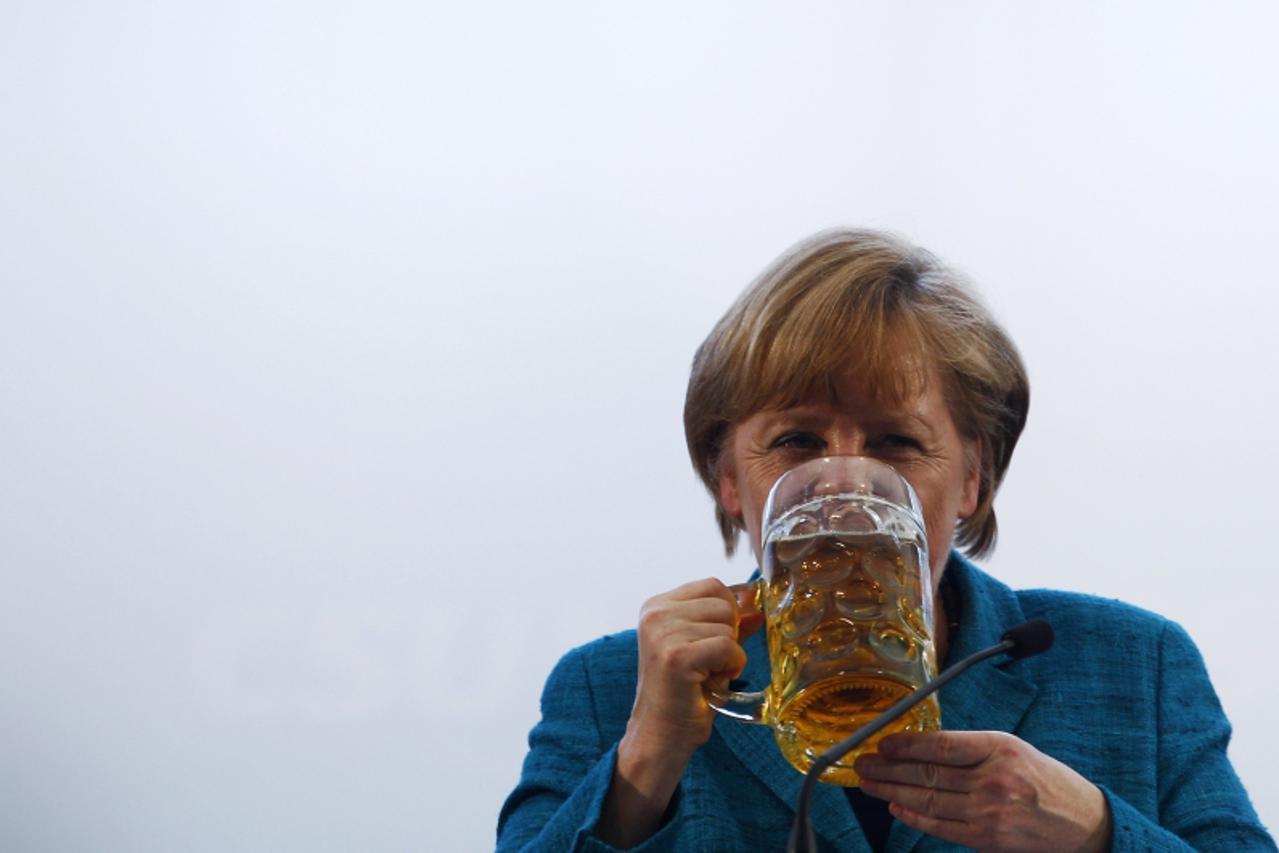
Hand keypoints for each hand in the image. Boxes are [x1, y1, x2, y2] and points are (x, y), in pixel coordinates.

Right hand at [598, 578, 762, 847]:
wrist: (661, 736)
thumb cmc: (684, 694)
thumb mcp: (706, 650)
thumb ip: (727, 623)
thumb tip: (755, 603)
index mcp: (656, 606)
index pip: (713, 585)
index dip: (728, 612)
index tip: (717, 643)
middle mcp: (655, 613)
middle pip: (724, 601)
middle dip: (730, 633)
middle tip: (712, 663)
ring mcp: (663, 632)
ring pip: (729, 624)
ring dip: (730, 653)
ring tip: (709, 674)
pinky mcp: (676, 656)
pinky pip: (729, 646)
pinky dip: (734, 666)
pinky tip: (716, 681)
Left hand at [853, 731, 1111, 852]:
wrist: (1084, 823)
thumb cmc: (1045, 780)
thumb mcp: (1013, 749)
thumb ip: (971, 748)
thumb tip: (919, 748)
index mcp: (1000, 748)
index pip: (940, 745)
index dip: (905, 745)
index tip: (882, 743)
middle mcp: (993, 779)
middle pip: (928, 773)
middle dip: (888, 769)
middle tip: (863, 764)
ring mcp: (990, 811)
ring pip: (929, 800)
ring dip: (892, 792)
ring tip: (869, 783)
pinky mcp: (988, 838)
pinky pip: (942, 826)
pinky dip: (915, 817)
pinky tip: (896, 807)